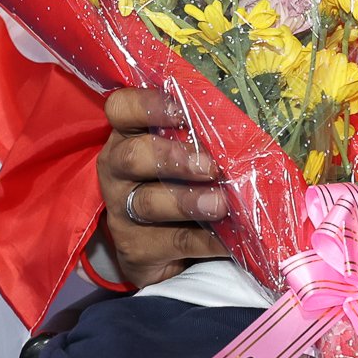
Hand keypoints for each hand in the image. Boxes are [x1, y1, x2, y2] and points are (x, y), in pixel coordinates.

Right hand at [96, 87, 231, 286]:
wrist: (163, 253)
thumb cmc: (180, 184)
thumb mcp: (184, 155)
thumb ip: (200, 139)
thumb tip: (240, 131)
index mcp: (129, 135)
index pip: (122, 109)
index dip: (149, 105)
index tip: (182, 111)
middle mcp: (118, 171)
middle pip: (133, 156)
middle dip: (173, 158)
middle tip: (209, 166)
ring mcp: (122, 211)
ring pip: (150, 202)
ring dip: (189, 201)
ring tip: (221, 204)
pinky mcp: (137, 249)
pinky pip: (175, 241)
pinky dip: (207, 240)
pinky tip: (230, 239)